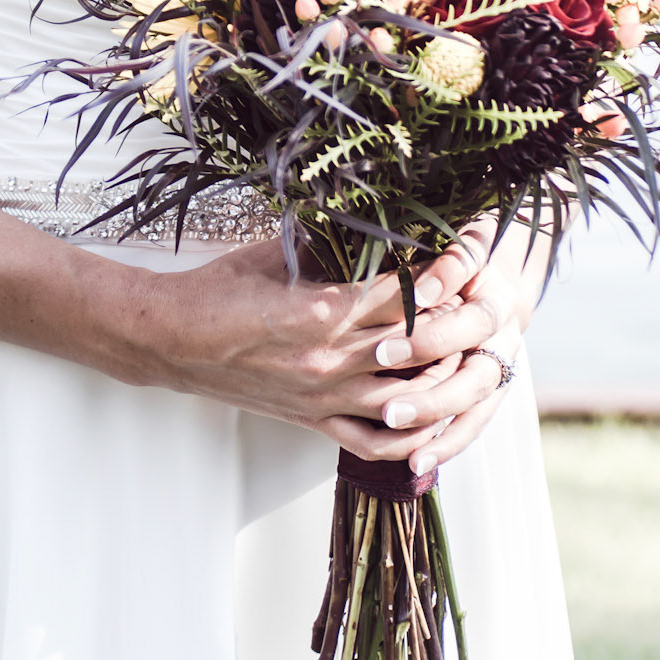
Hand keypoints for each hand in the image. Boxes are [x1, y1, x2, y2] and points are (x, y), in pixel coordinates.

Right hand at [145, 213, 543, 466]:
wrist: (167, 341)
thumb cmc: (215, 288)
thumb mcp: (274, 252)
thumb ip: (327, 243)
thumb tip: (376, 218)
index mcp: (319, 311)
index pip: (402, 290)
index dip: (444, 266)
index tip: (472, 241)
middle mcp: (328, 361)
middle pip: (418, 344)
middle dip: (463, 316)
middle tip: (491, 290)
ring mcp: (322, 399)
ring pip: (408, 399)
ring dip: (448, 377)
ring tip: (474, 349)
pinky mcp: (312, 422)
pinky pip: (373, 442)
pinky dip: (413, 436)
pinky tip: (436, 416)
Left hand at [363, 213, 547, 472]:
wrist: (502, 272)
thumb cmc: (467, 251)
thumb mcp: (463, 242)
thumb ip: (449, 260)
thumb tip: (419, 287)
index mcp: (497, 300)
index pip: (468, 323)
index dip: (429, 336)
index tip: (385, 347)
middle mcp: (505, 340)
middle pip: (474, 379)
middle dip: (431, 396)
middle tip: (387, 408)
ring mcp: (500, 369)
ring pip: (474, 410)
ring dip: (438, 429)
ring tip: (403, 448)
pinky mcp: (489, 392)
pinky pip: (471, 425)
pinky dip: (446, 445)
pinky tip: (415, 464)